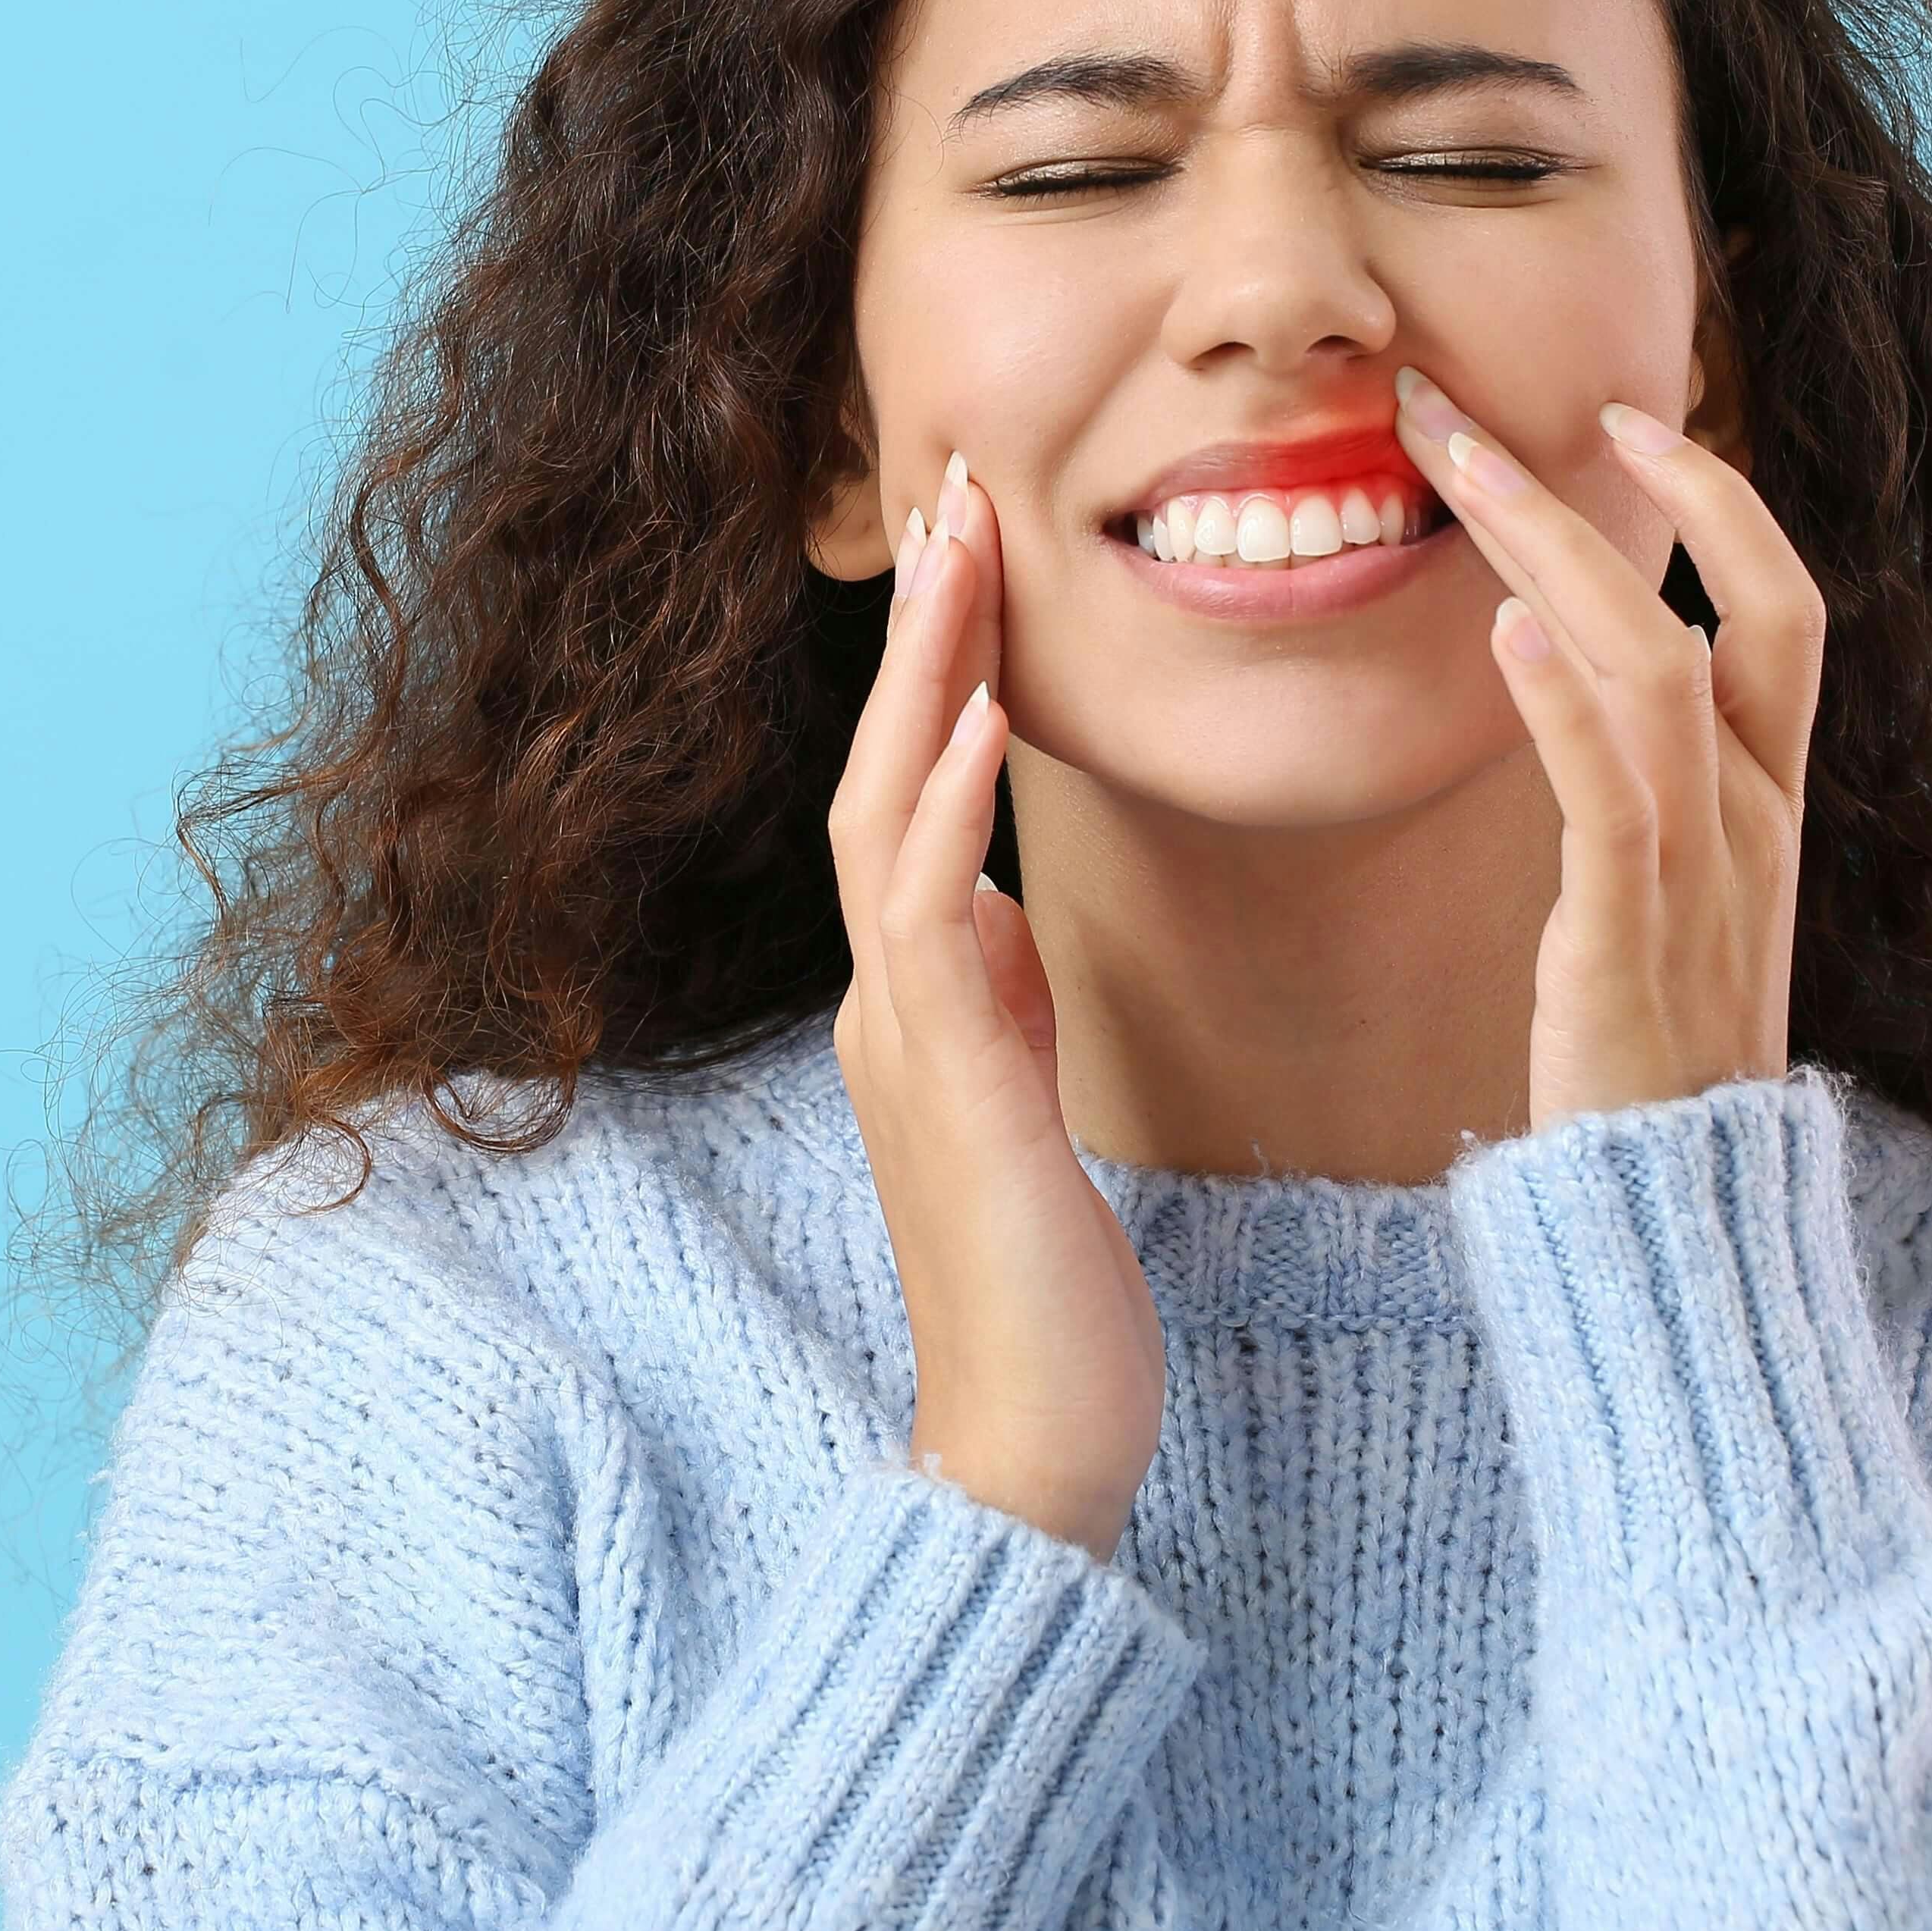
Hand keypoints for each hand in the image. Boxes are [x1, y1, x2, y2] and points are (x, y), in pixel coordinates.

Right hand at [824, 449, 1166, 1556]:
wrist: (1035, 1449)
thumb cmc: (1052, 1295)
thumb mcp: (1029, 1109)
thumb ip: (999, 1004)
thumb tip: (993, 910)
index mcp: (919, 1000)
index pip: (911, 793)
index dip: (939, 665)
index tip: (980, 544)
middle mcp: (891, 1003)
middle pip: (879, 768)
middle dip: (921, 625)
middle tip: (959, 481)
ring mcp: (903, 1044)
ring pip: (883, 816)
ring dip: (923, 675)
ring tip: (963, 545)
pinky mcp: (948, 1093)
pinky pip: (926, 924)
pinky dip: (945, 812)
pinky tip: (978, 724)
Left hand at [1394, 368, 1826, 1130]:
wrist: (1681, 1229)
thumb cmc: (1652, 1070)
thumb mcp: (1671, 911)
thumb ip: (1647, 805)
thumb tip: (1573, 694)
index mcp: (1773, 810)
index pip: (1785, 611)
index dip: (1722, 501)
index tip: (1630, 415)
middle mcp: (1757, 826)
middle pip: (1731, 608)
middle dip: (1619, 488)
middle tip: (1471, 408)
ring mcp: (1705, 881)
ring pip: (1661, 672)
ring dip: (1559, 554)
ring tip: (1459, 471)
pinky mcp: (1627, 943)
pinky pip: (1612, 797)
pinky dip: (1560, 702)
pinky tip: (1501, 625)